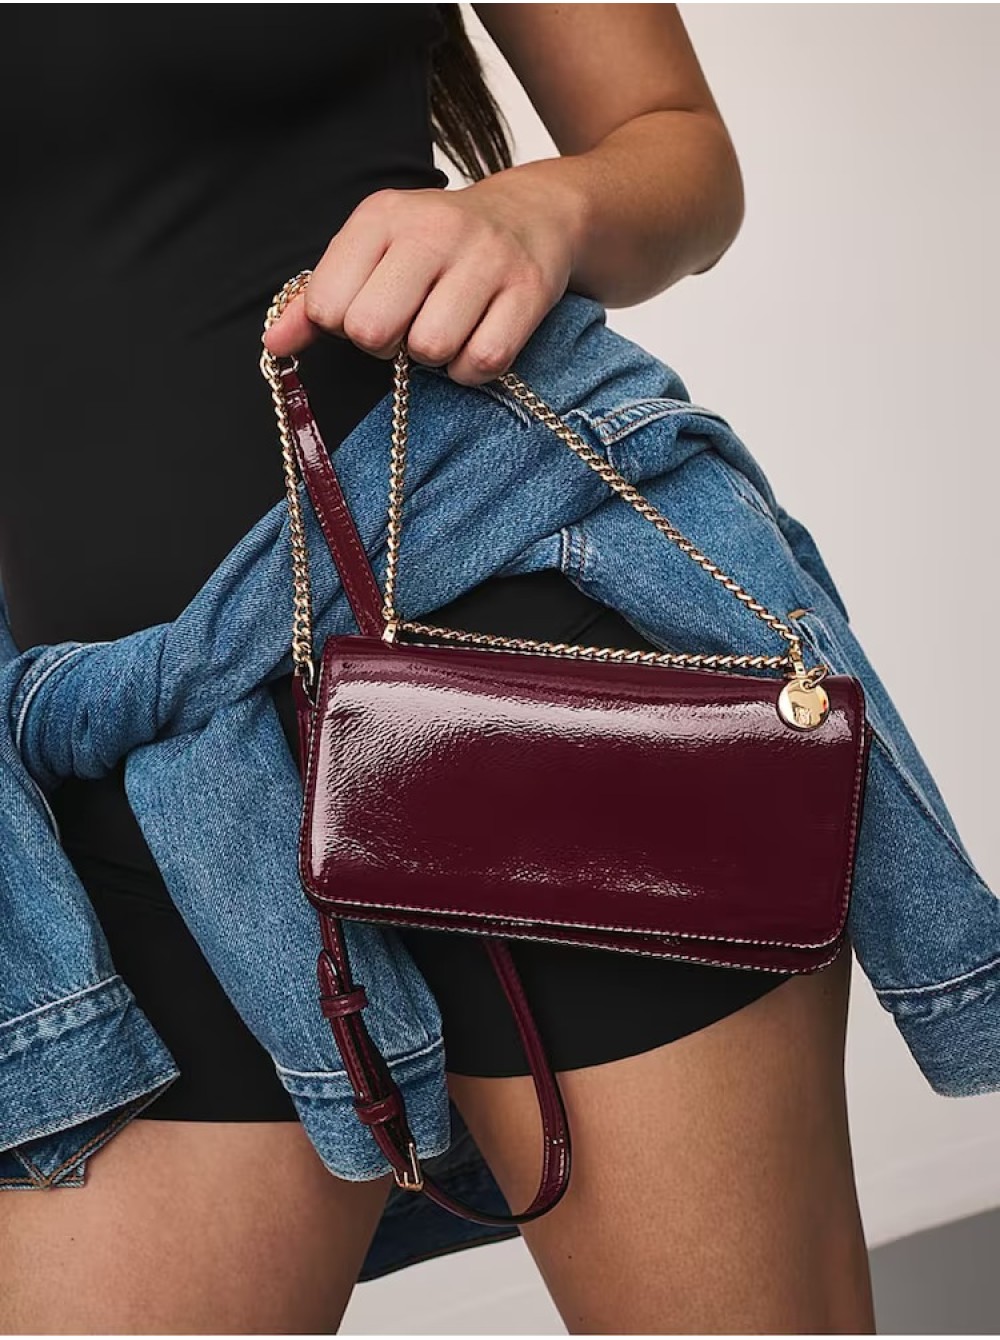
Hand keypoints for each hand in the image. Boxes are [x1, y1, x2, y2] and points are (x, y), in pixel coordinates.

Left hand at [261, 170, 579, 385]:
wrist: (532, 214)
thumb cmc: (438, 247)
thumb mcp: (372, 253)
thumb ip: (316, 299)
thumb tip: (275, 345)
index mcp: (381, 216)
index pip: (327, 305)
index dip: (343, 326)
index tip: (371, 309)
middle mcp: (432, 229)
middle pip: (373, 330)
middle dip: (385, 346)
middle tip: (407, 326)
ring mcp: (485, 258)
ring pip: (430, 349)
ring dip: (434, 357)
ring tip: (445, 329)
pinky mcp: (528, 290)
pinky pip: (483, 361)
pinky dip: (473, 369)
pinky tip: (475, 341)